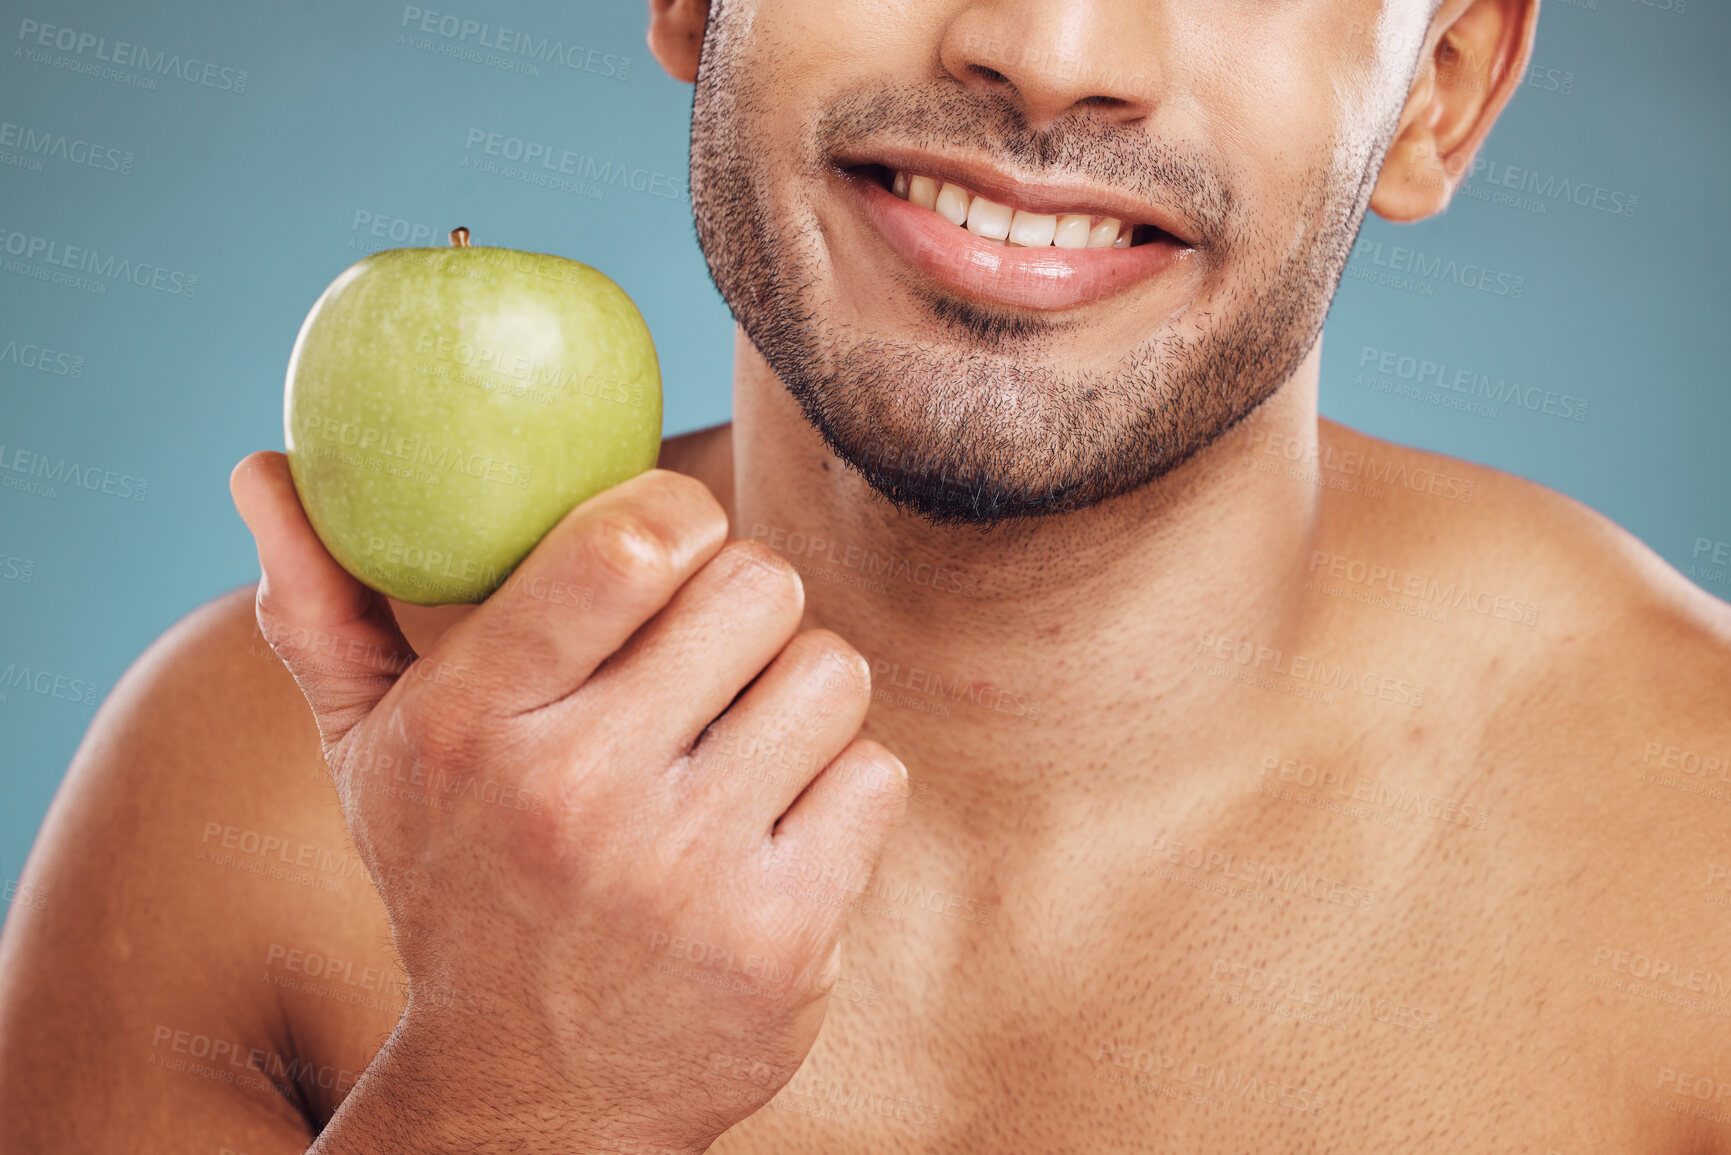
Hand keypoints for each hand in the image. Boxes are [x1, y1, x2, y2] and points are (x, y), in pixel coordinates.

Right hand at [229, 452, 907, 1152]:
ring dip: (802, 693)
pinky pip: (874, 774)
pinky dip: (842, 788)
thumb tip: (258, 466)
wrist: (526, 1099)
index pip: (624, 547)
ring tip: (744, 740)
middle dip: (746, 604)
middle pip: (759, 586)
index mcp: (472, 725)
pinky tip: (779, 827)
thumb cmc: (457, 888)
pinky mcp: (780, 940)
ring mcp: (686, 875)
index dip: (680, 513)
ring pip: (831, 672)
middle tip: (713, 653)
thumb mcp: (370, 760)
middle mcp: (576, 796)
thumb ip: (323, 612)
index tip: (674, 540)